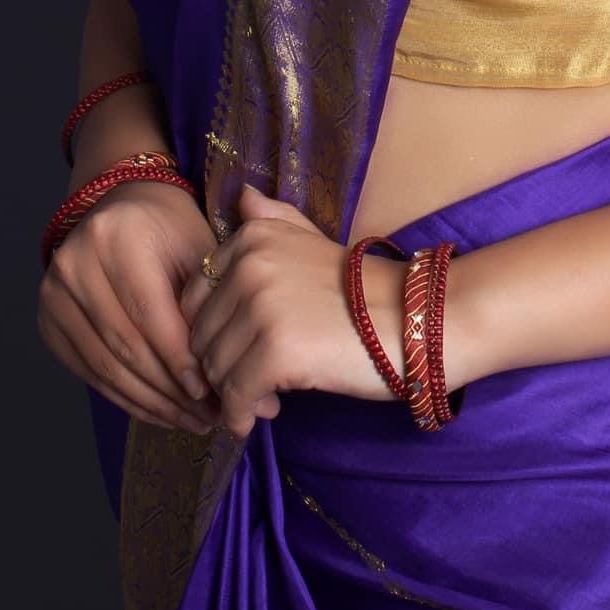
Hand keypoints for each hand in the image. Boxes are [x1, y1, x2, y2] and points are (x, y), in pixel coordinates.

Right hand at [38, 180, 228, 434]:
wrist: (121, 207)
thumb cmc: (171, 228)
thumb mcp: (199, 250)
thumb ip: (217, 309)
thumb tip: (253, 386)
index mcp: (116, 237)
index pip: (150, 315)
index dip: (182, 361)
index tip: (214, 394)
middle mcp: (76, 264)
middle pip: (126, 346)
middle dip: (171, 391)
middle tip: (209, 417)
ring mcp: (54, 294)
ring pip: (107, 367)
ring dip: (151, 402)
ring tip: (191, 421)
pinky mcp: (49, 321)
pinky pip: (91, 372)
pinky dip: (128, 397)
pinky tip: (160, 410)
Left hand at [179, 183, 410, 439]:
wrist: (414, 317)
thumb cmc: (362, 287)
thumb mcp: (312, 239)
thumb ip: (272, 220)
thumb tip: (243, 196)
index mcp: (253, 238)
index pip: (196, 299)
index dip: (213, 331)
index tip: (240, 348)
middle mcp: (251, 265)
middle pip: (202, 336)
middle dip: (222, 366)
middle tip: (255, 380)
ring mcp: (263, 308)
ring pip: (215, 369)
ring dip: (234, 392)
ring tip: (266, 395)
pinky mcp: (277, 352)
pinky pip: (237, 395)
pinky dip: (243, 413)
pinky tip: (265, 412)